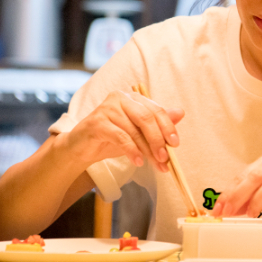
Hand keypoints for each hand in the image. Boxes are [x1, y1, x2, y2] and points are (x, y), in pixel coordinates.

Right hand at [57, 90, 184, 172]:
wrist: (81, 149)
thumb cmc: (111, 139)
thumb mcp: (137, 133)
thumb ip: (157, 124)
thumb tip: (181, 113)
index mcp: (132, 98)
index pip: (155, 110)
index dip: (168, 127)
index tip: (175, 144)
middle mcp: (120, 98)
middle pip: (146, 117)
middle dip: (158, 139)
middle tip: (165, 158)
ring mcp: (107, 108)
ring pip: (134, 129)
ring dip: (147, 149)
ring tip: (155, 163)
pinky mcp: (97, 122)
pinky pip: (120, 136)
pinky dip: (132, 150)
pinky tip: (137, 162)